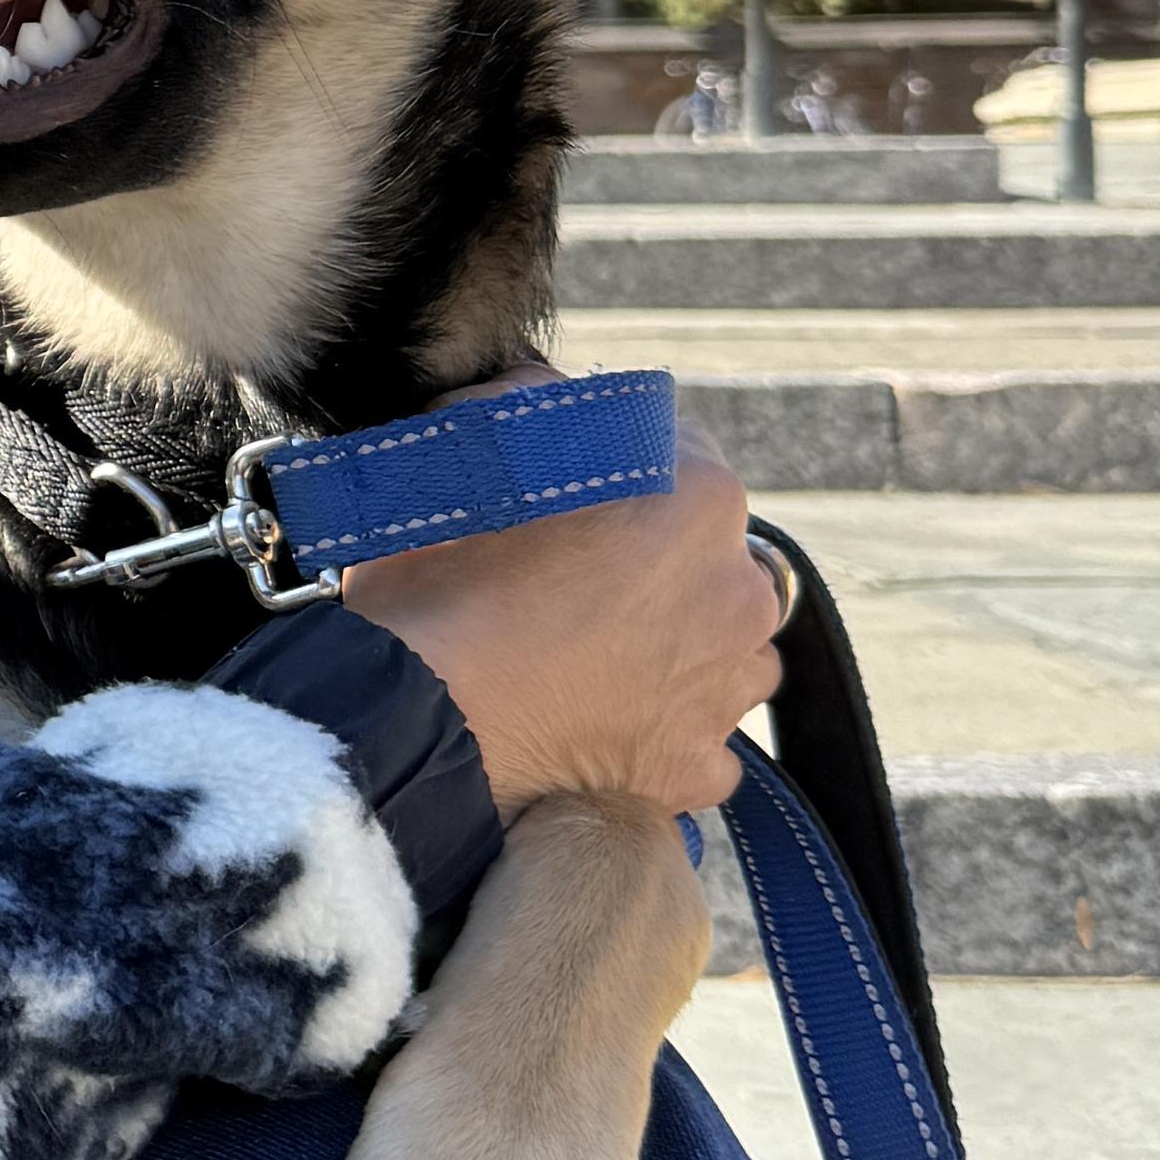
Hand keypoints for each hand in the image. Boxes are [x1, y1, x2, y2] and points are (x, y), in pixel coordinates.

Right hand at [340, 379, 780, 812]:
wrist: (420, 725)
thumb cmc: (437, 579)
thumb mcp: (469, 453)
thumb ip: (528, 401)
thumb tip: (550, 390)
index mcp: (700, 501)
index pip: (682, 456)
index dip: (623, 473)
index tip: (571, 497)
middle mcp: (738, 594)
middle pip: (712, 560)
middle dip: (657, 566)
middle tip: (569, 584)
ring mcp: (724, 690)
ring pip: (721, 651)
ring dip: (676, 648)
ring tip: (589, 659)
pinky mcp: (698, 769)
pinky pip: (695, 741)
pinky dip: (655, 733)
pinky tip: (595, 725)